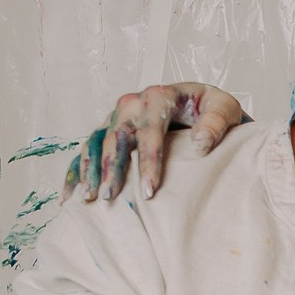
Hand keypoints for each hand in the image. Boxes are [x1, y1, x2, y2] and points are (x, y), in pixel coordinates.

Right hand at [63, 82, 247, 202]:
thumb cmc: (212, 109)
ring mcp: (116, 117)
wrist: (200, 104)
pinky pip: (87, 151)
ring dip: (89, 171)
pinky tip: (69, 197)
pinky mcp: (108, 130)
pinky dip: (75, 172)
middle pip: (115, 136)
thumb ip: (216, 122)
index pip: (150, 130)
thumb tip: (199, 143)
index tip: (149, 191)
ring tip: (88, 200)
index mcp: (159, 95)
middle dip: (111, 168)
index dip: (148, 161)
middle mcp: (132, 103)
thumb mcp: (226, 108)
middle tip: (109, 197)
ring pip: (95, 143)